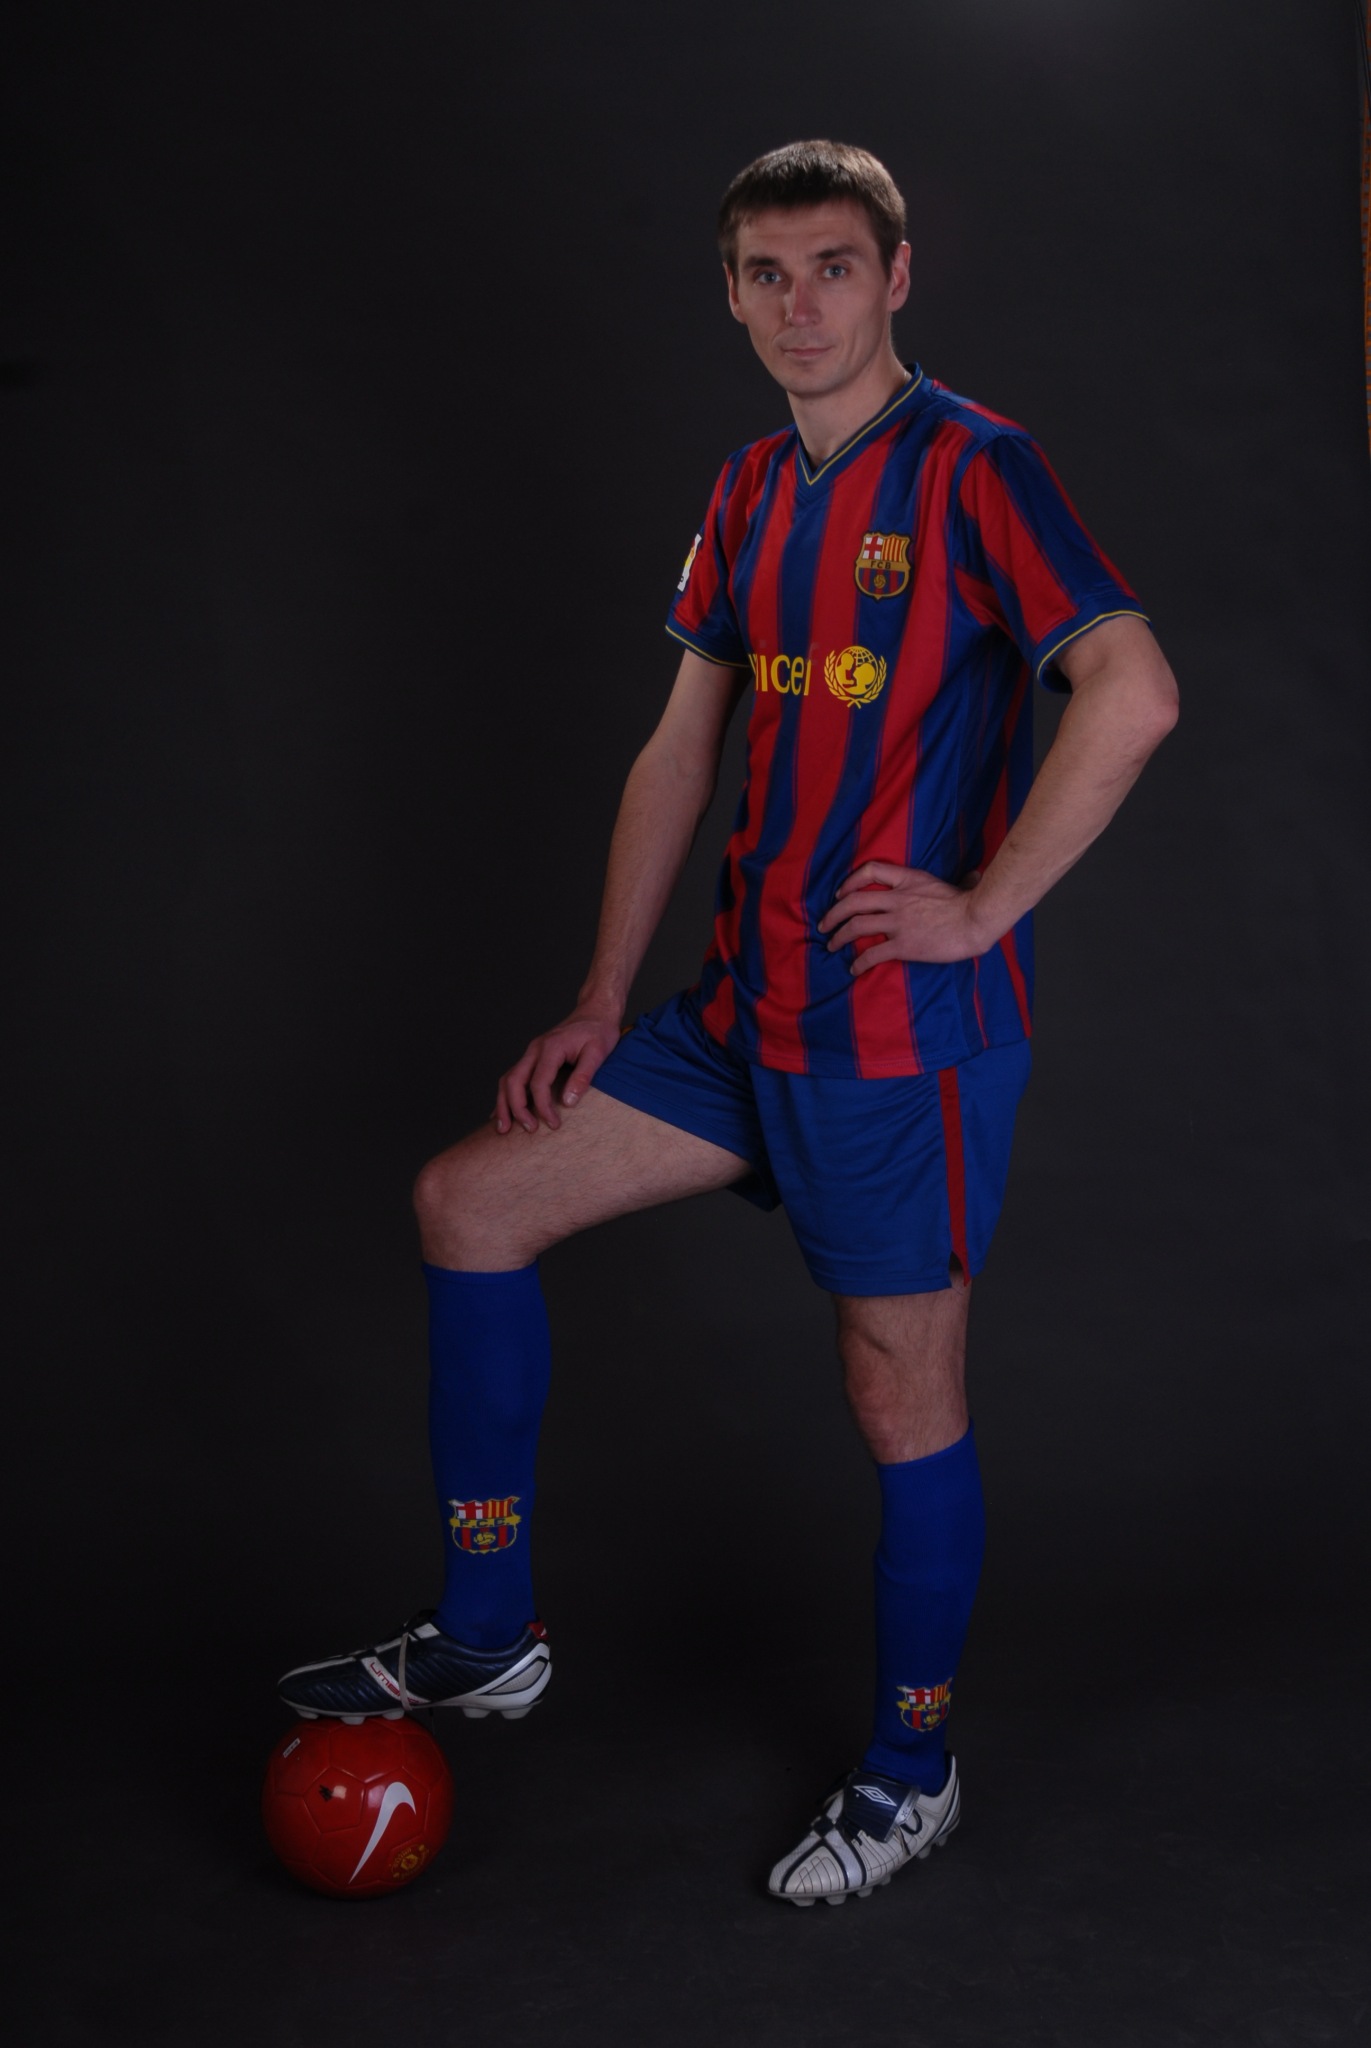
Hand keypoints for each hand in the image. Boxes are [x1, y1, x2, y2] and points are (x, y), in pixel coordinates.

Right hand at [495, 1007, 622, 1133]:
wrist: (595, 1011)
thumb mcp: (598, 1052)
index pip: (538, 1083)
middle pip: (513, 1081)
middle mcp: (535, 1049)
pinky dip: (506, 1096)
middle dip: (516, 1108)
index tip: (553, 1124)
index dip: (543, 1106)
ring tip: (504, 1129)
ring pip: (508, 1079)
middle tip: (528, 1129)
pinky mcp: (533, 1057)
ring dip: (504, 1104)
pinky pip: (513, 1077)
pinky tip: (503, 1112)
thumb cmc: (599, 1031)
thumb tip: (568, 1102)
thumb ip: (583, 1076)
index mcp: (551, 1047)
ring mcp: (532, 1053)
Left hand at [817, 862, 987, 972]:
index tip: (841, 894)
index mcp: (908, 880)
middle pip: (853, 901)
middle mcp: (897, 899)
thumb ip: (950, 881)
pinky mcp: (904, 945)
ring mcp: (899, 922)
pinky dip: (859, 963)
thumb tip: (972, 875)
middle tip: (824, 925)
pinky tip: (854, 969)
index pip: (871, 870)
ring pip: (856, 927)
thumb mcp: (951, 883)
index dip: (850, 882)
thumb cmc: (969, 904)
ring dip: (839, 937)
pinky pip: (873, 954)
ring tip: (832, 946)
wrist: (976, 921)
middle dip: (833, 914)